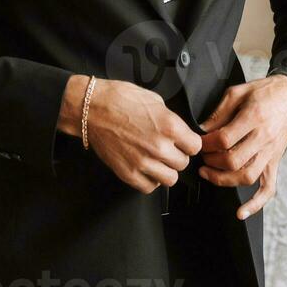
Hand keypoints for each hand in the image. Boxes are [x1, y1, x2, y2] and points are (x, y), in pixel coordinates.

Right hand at [61, 75, 203, 193]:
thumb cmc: (119, 99)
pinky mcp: (128, 173)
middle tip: (168, 149)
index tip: (184, 142)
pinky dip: (150, 180)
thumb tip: (178, 131)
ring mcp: (143, 162)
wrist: (91, 108)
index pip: (196, 146)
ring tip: (158, 160)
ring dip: (166, 170)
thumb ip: (170, 119)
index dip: (189, 143)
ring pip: (170, 179)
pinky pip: (149, 187)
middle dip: (178, 155)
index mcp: (169, 126)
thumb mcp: (154, 100)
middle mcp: (159, 147)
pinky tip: (146, 168)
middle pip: (183, 163)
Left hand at [196, 75, 286, 219]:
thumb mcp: (239, 91)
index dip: (207, 144)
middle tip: (202, 156)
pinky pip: (268, 188)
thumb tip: (202, 129)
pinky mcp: (275, 162)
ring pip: (247, 176)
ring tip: (209, 173)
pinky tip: (241, 212)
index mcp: (254, 117)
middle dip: (211, 161)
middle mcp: (264, 138)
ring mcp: (270, 153)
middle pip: (233, 160)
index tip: (198, 143)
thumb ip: (220, 112)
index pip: (225, 139)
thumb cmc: (266, 92)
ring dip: (223, 180)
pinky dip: (255, 204)